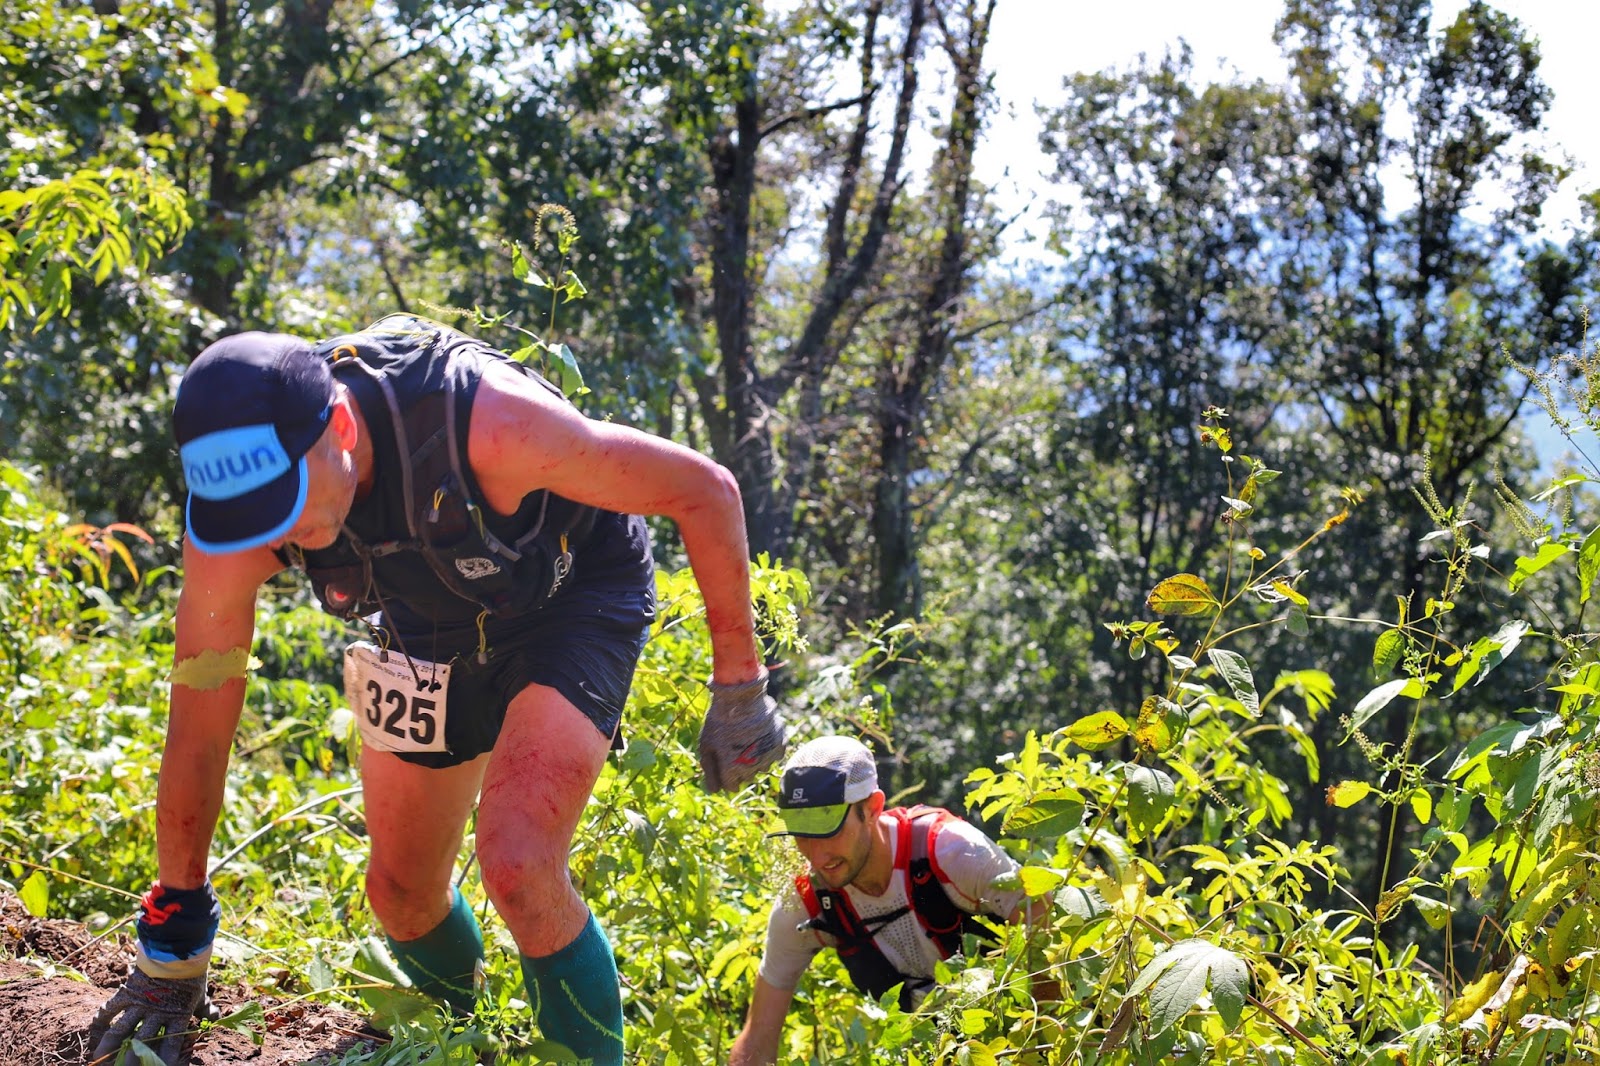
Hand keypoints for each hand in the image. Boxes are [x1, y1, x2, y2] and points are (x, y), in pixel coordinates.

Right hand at [87, 967, 211, 1065]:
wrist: (179, 950)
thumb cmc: (191, 973)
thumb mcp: (200, 993)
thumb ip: (205, 1008)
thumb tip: (217, 1016)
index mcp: (177, 1016)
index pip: (171, 1045)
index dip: (166, 1060)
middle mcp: (157, 1014)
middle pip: (142, 1043)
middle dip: (132, 1059)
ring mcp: (140, 1004)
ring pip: (121, 1031)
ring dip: (109, 1047)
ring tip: (99, 1059)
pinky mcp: (128, 992)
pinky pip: (110, 1009)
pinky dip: (100, 1018)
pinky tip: (94, 1029)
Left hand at [698, 670, 786, 792]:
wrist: (741, 697)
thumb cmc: (720, 722)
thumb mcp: (706, 746)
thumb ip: (710, 771)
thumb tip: (714, 791)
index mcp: (731, 770)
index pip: (730, 787)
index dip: (725, 776)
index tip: (723, 761)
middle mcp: (751, 769)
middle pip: (746, 778)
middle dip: (739, 767)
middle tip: (734, 746)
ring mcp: (767, 757)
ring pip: (761, 767)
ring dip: (754, 758)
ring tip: (747, 739)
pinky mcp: (779, 745)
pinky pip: (774, 756)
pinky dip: (767, 748)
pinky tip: (759, 736)